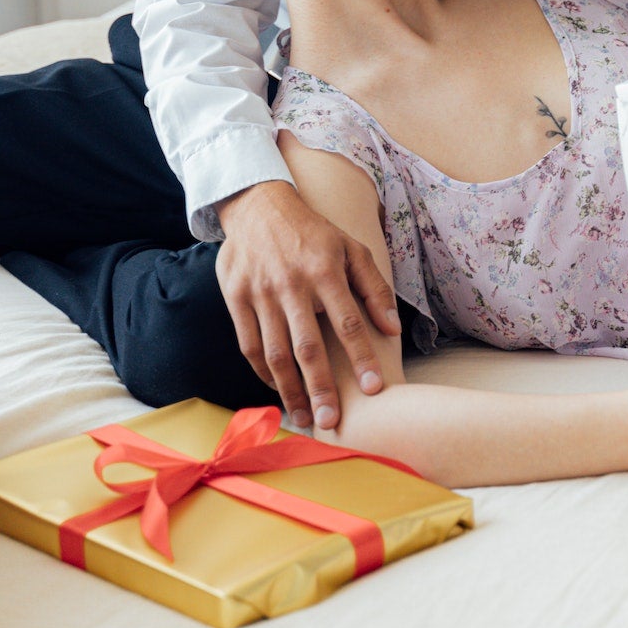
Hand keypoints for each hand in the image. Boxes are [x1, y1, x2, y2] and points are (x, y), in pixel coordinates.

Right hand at [215, 180, 401, 429]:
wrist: (258, 206)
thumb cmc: (313, 233)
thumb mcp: (351, 248)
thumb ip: (374, 288)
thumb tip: (392, 329)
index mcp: (324, 270)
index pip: (348, 322)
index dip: (362, 357)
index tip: (374, 389)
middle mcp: (291, 284)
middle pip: (308, 346)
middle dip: (321, 388)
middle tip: (332, 422)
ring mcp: (259, 292)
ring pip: (275, 352)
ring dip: (290, 390)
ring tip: (305, 417)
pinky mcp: (235, 297)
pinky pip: (248, 344)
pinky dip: (263, 372)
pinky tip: (278, 390)